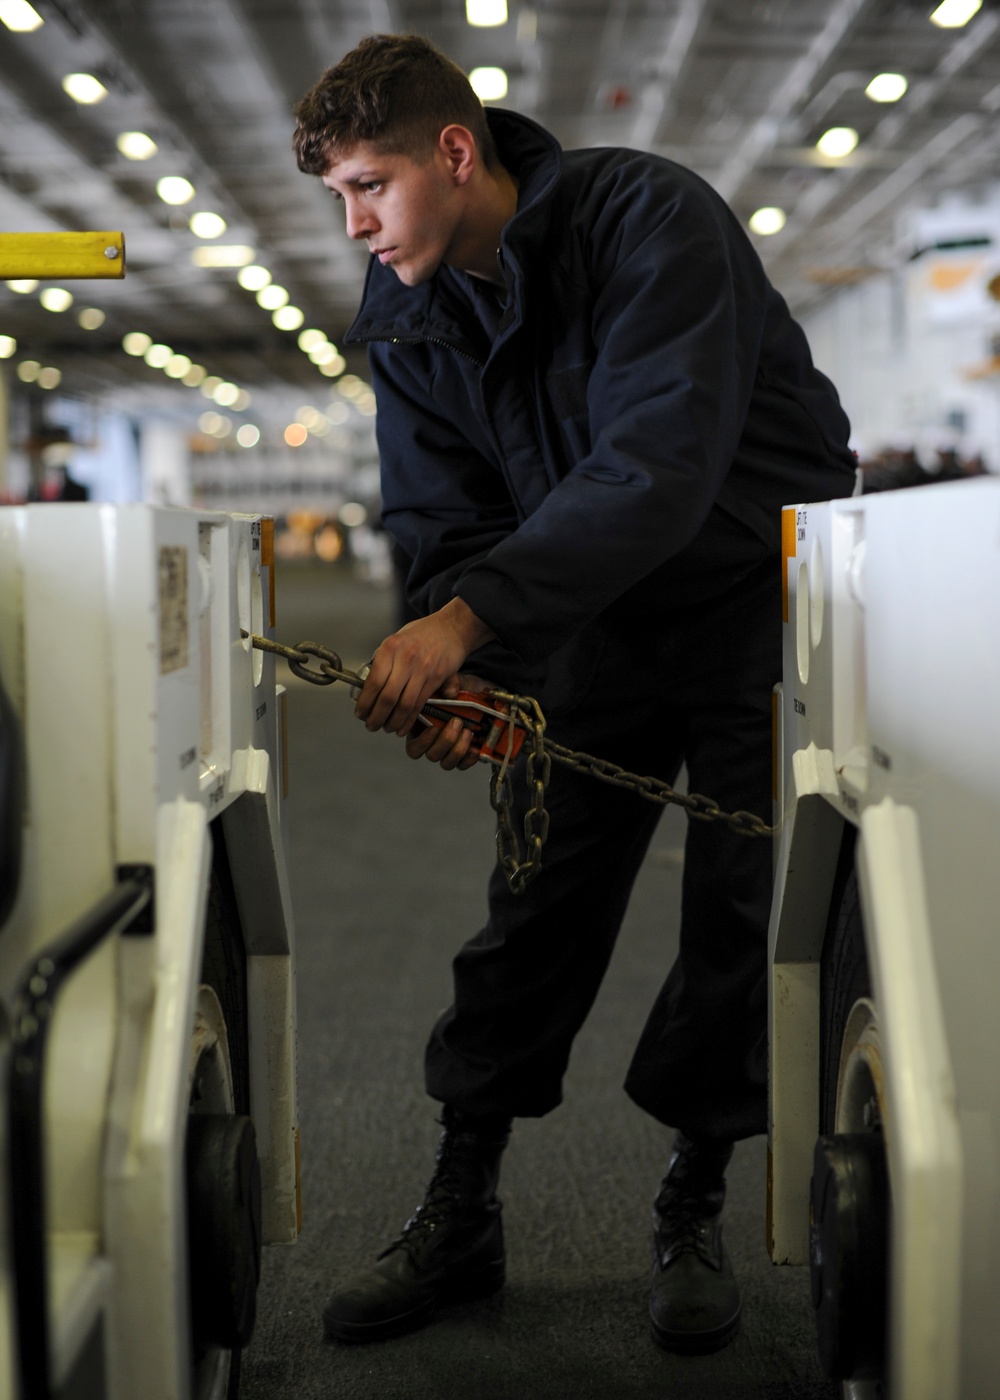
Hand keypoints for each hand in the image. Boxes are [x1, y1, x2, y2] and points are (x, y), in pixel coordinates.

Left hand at [354, 597, 494, 737]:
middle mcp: (405, 659)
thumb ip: (383, 661)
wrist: (452, 628)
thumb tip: (368, 684)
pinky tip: (402, 727)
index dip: (365, 703)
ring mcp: (422, 670)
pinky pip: (419, 704)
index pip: (373, 683)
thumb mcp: (395, 639)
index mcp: (390, 648)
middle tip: (371, 725)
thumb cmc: (422, 633)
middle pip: (387, 698)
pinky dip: (409, 719)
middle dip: (376, 717)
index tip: (360, 713)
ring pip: (404, 705)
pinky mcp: (436, 679)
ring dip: (393, 722)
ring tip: (386, 728)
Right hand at [403, 672, 491, 770]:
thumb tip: (451, 691)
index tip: (434, 728)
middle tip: (457, 723)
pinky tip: (475, 748)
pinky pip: (463, 765)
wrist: (480, 693)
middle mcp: (433, 743)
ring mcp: (449, 751)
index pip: (413, 746)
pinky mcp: (464, 755)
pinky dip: (469, 759)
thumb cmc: (459, 688)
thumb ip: (449, 681)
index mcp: (421, 728)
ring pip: (447, 763)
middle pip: (431, 755)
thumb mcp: (453, 680)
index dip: (422, 742)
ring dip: (457, 750)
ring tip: (468, 732)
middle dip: (445, 741)